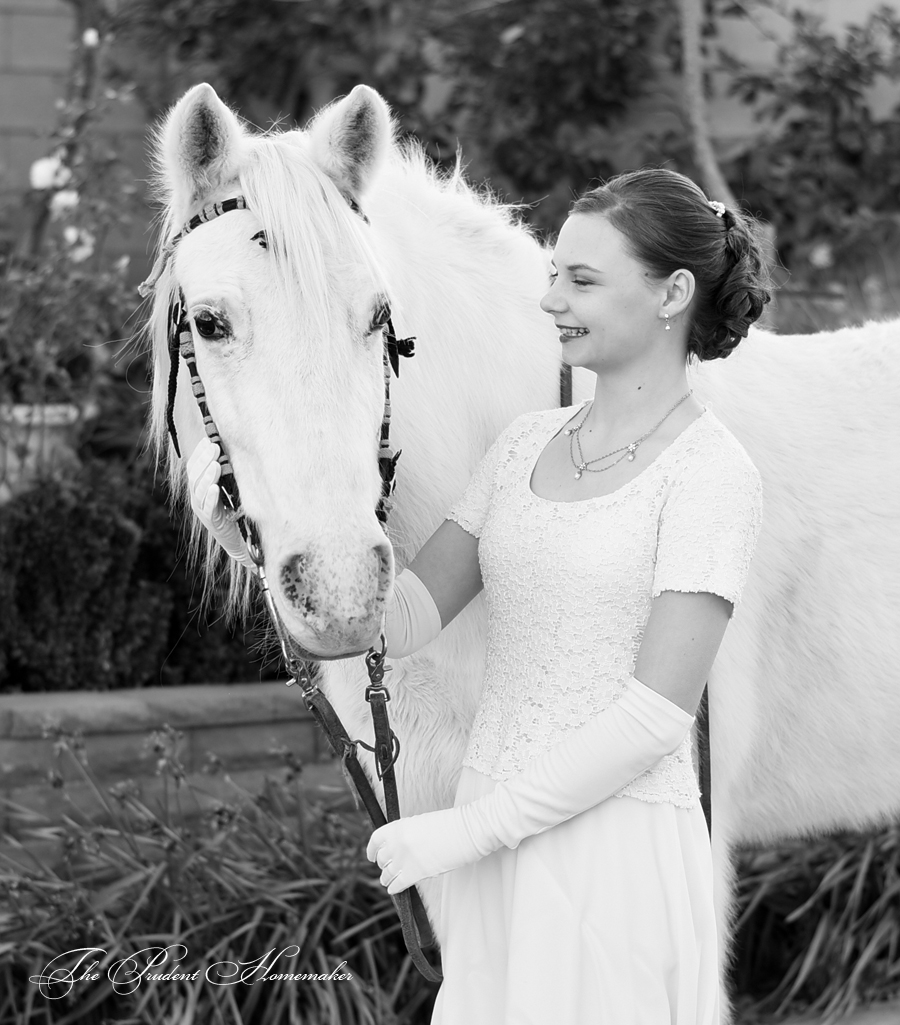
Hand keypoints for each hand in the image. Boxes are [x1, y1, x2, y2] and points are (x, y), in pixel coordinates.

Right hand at [186, 438, 255, 569]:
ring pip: (199, 491)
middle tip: (214, 447)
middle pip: (195, 476)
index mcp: (200, 488)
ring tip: (215, 464)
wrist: (239, 540)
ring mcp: (203, 510)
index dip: (199, 454)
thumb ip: (225, 474)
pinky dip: (211, 497)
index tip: (208, 440)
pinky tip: (214, 488)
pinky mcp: (212, 522)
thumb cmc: (234, 511)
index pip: (194, 467)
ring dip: (207, 476)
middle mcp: (198, 498)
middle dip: (204, 460)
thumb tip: (229, 450)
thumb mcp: (229, 489)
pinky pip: (208, 508)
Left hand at [365, 808, 485, 895]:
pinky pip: (397, 884)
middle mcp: (397, 842)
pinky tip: (395, 890)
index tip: (371, 856)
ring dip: (386, 878)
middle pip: (381, 859)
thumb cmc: (450, 825)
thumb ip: (407, 835)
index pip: (375, 840)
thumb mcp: (421, 823)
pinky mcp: (415, 873)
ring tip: (388, 881)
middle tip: (386, 868)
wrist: (467, 830)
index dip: (371, 850)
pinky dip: (395, 888)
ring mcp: (405, 858)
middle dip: (383, 865)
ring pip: (386, 874)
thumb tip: (400, 848)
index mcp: (399, 826)